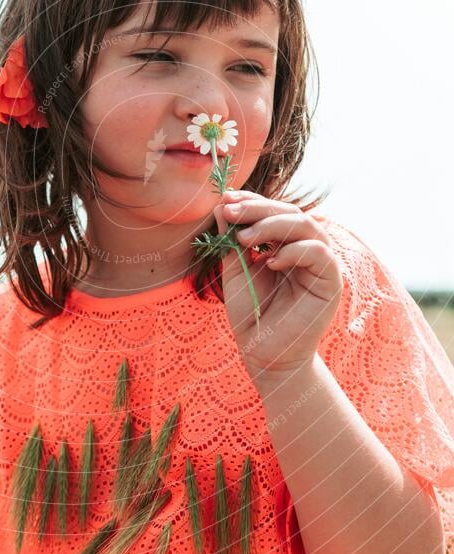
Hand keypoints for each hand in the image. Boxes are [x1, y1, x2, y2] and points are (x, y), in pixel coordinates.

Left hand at [212, 190, 342, 380]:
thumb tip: (222, 204)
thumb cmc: (250, 313)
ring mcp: (321, 264)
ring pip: (307, 225)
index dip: (252, 201)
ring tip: (244, 238)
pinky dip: (295, 251)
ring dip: (273, 226)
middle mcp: (306, 248)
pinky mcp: (331, 282)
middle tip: (231, 212)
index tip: (226, 199)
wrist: (263, 354)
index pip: (274, 210)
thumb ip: (231, 238)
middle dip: (258, 209)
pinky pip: (320, 254)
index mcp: (286, 243)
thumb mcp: (236, 269)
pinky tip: (271, 262)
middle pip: (290, 213)